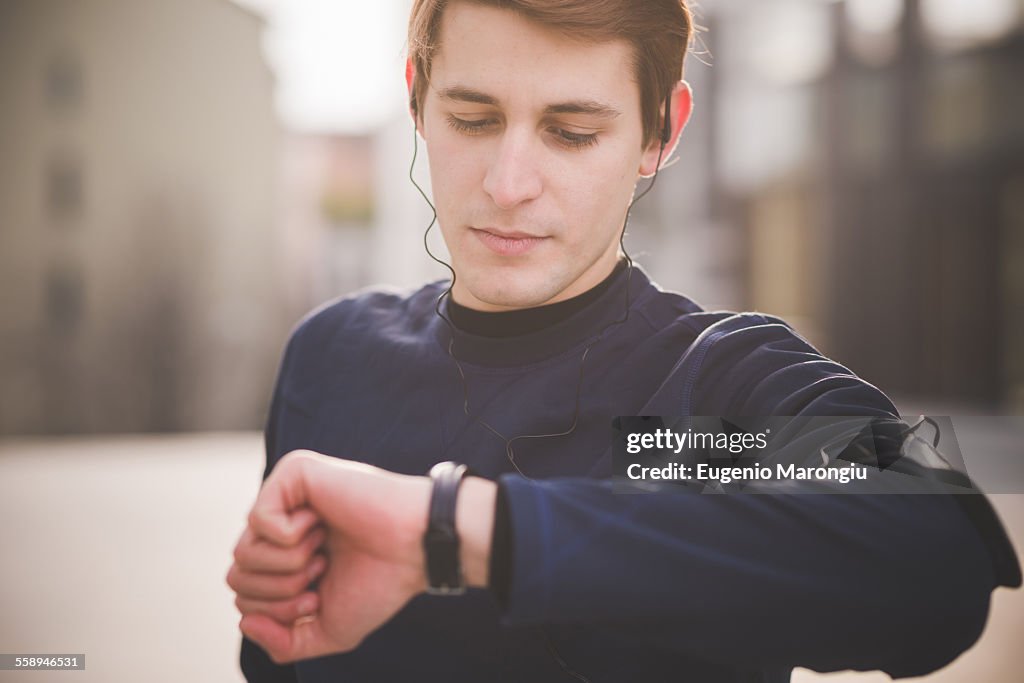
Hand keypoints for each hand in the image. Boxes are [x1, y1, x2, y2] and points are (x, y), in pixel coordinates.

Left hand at [227, 450, 432, 662]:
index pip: (245, 594)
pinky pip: (259, 519)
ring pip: (243, 552)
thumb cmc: (380, 582)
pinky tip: (321, 524)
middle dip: (279, 592)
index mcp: (288, 555)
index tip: (319, 594)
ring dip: (288, 565)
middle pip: (237, 575)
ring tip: (323, 549)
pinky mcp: (294, 472)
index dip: (277, 610)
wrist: (416, 548)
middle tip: (321, 571)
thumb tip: (243, 622)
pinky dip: (291, 537)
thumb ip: (283, 642)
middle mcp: (282, 522)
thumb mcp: (327, 629)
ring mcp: (286, 495)